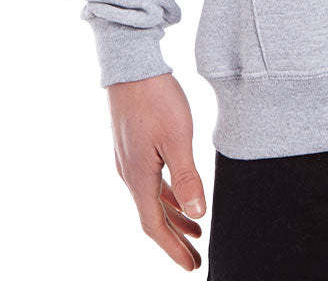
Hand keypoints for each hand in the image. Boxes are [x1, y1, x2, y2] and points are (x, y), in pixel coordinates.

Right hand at [108, 73, 205, 269]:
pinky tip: (180, 194)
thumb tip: (197, 215)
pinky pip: (151, 182)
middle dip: (175, 239)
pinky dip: (167, 195)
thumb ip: (187, 177)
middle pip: (153, 217)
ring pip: (153, 199)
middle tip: (195, 256)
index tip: (192, 265)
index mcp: (138, 178)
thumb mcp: (177, 138)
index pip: (155, 225)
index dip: (173, 248)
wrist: (131, 66)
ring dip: (173, 216)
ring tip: (195, 230)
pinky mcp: (135, 147)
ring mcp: (130, 161)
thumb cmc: (156, 99)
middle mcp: (130, 174)